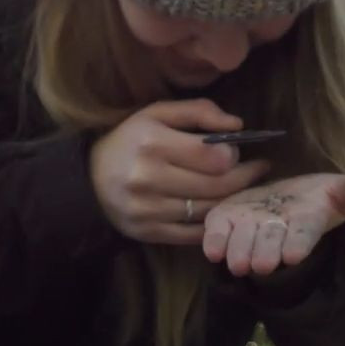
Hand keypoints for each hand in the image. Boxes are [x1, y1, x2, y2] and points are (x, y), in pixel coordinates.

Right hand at [91, 99, 270, 244]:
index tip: (236, 151)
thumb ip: (198, 111)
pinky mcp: (148, 233)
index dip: (233, 154)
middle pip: (216, 186)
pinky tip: (221, 210)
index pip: (212, 156)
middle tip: (257, 170)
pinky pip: (194, 234)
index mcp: (152, 143)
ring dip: (232, 200)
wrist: (88, 179)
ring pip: (208, 210)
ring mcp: (148, 210)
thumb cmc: (129, 141)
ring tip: (242, 188)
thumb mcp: (156, 114)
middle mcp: (149, 178)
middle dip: (244, 177)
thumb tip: (238, 124)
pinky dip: (213, 223)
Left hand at [203, 167, 344, 276]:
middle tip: (261, 265)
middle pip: (271, 244)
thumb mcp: (339, 191)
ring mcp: (250, 229)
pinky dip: (214, 240)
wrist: (286, 200)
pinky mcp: (228, 219)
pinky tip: (211, 249)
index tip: (293, 255)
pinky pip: (218, 230)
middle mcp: (276, 233)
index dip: (298, 244)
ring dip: (239, 250)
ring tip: (235, 263)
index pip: (304, 236)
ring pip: (244, 241)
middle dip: (266, 253)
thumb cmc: (317, 200)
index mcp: (305, 224)